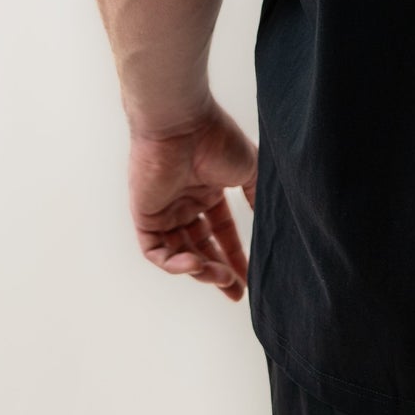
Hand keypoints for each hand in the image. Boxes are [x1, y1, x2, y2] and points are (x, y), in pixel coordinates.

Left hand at [128, 99, 257, 302]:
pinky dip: (174, 263)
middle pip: (201, 247)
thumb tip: (270, 222)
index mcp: (208, 190)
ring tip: (222, 278)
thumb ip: (257, 196)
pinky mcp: (144, 217)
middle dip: (219, 271)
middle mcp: (185, 202)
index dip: (234, 255)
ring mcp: (164, 211)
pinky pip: (156, 251)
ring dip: (201, 269)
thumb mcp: (249, 169)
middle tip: (236, 291)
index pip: (221, 231)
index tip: (249, 278)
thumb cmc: (216, 138)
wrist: (182, 124)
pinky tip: (196, 264)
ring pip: (180, 254)